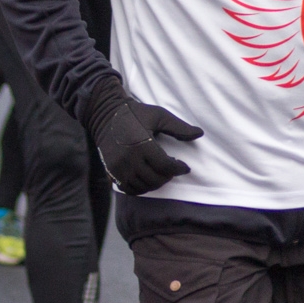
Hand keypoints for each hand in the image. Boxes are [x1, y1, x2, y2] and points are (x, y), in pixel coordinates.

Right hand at [84, 78, 201, 193]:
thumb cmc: (135, 113)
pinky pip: (129, 189)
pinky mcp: (111, 171)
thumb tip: (199, 134)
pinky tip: (146, 177)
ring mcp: (118, 167)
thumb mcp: (159, 115)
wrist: (104, 114)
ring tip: (159, 172)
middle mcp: (129, 158)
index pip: (165, 166)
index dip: (179, 169)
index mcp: (142, 144)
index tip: (184, 166)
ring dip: (156, 182)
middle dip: (168, 176)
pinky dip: (141, 187)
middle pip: (155, 179)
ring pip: (143, 186)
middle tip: (171, 168)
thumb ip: (179, 127)